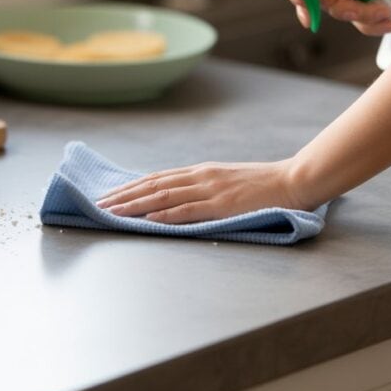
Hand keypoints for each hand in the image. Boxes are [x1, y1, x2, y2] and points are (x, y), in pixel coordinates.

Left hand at [96, 159, 309, 223]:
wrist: (291, 181)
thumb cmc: (262, 184)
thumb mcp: (227, 180)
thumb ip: (204, 186)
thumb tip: (180, 196)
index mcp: (202, 171)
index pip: (158, 177)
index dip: (132, 186)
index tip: (110, 194)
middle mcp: (201, 177)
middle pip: (154, 185)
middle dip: (124, 195)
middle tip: (99, 204)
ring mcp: (211, 190)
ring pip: (164, 196)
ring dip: (135, 204)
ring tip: (113, 212)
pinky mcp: (223, 205)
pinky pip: (189, 210)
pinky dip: (166, 214)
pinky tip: (148, 219)